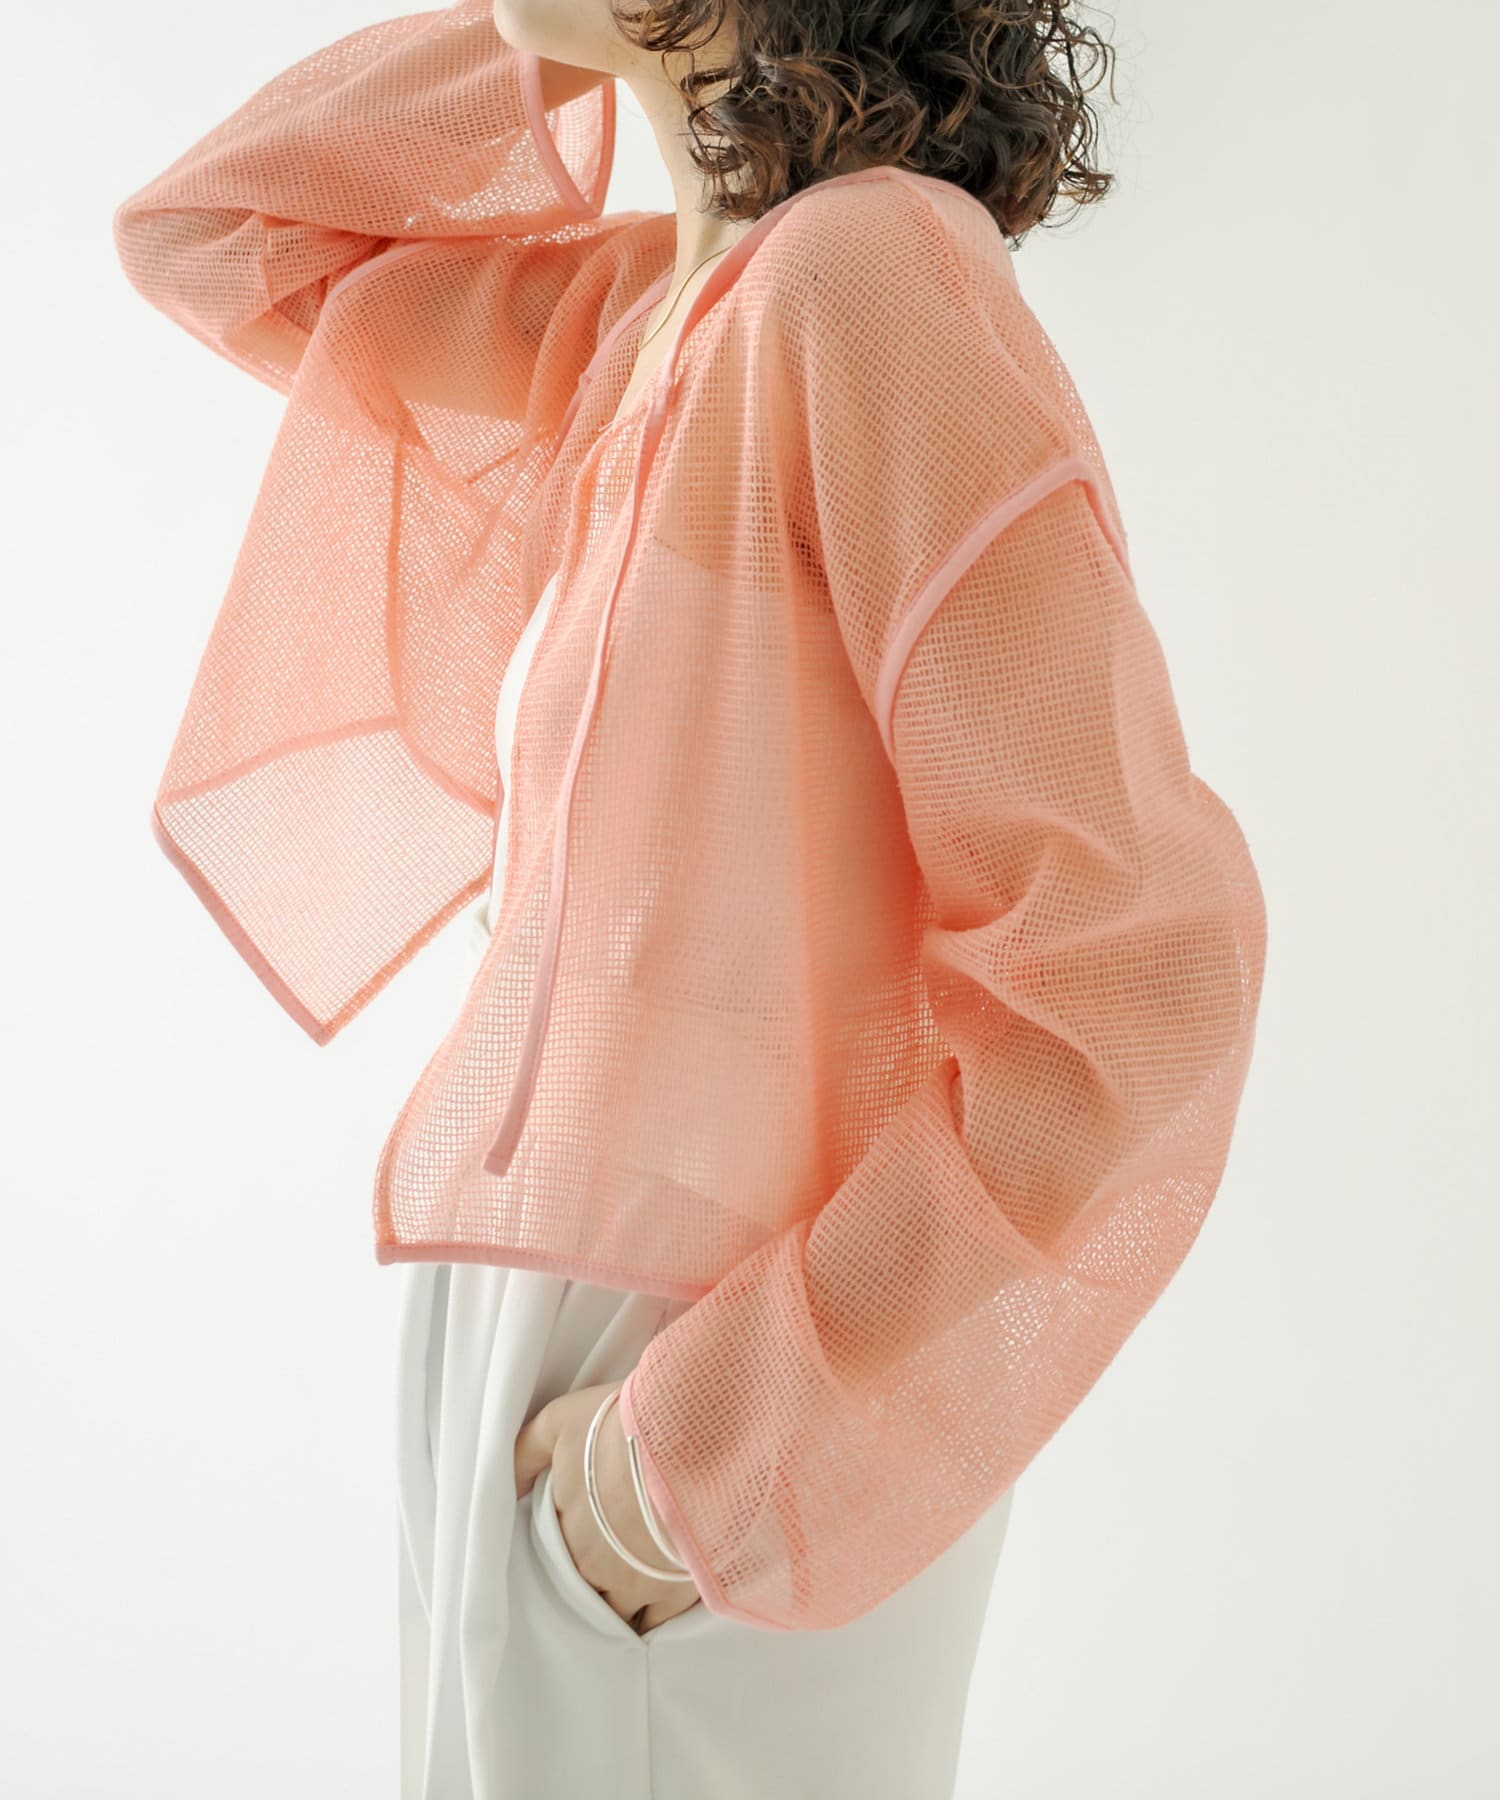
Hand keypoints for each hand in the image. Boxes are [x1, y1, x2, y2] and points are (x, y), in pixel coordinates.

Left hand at [514, 1382, 702, 1633]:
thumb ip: (526, 1452)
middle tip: (606, 1566)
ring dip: (620, 1602)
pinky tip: (658, 1606)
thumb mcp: (562, 1421)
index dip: (568, 1550)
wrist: (689, 1438)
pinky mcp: (673, 1593)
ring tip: (632, 1590)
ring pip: (616, 1611)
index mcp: (566, 1528)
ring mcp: (634, 1585)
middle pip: (584, 1586)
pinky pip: (655, 1624)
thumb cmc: (622, 1424)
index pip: (555, 1556)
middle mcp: (592, 1565)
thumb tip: (509, 1487)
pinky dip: (654, 1619)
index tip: (580, 1543)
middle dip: (592, 1580)